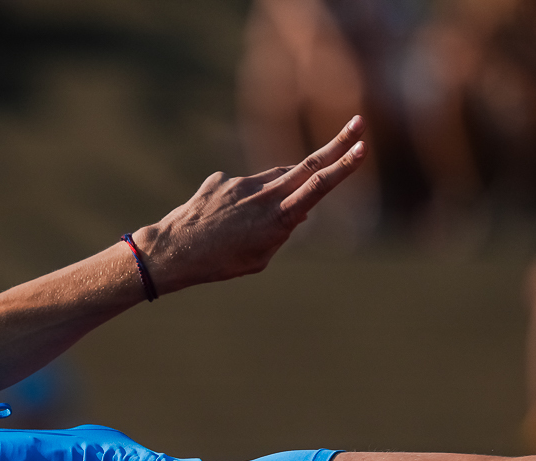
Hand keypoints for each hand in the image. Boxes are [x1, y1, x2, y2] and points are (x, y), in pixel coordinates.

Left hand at [133, 118, 365, 295]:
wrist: (172, 252)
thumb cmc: (219, 263)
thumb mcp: (260, 257)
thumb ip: (283, 232)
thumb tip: (302, 213)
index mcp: (278, 219)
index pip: (318, 187)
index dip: (343, 167)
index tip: (363, 147)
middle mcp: (263, 196)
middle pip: (308, 165)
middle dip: (337, 145)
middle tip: (358, 122)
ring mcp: (242, 183)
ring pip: (273, 179)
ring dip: (276, 192)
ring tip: (249, 222)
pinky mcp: (222, 179)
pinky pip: (241, 188)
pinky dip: (239, 203)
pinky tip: (219, 223)